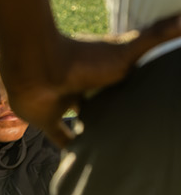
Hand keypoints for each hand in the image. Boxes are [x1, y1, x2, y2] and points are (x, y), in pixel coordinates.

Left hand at [2, 17, 180, 145]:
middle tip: (137, 130)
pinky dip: (70, 147)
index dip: (133, 90)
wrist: (37, 67)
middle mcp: (83, 87)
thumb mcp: (129, 48)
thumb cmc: (83, 58)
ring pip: (82, 120)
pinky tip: (84, 161)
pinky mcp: (46, 119)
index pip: (121, 83)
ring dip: (94, 130)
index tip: (150, 101)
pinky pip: (59, 137)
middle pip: (102, 102)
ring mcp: (63, 102)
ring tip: (116, 148)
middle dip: (114, 112)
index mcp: (101, 71)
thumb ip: (158, 33)